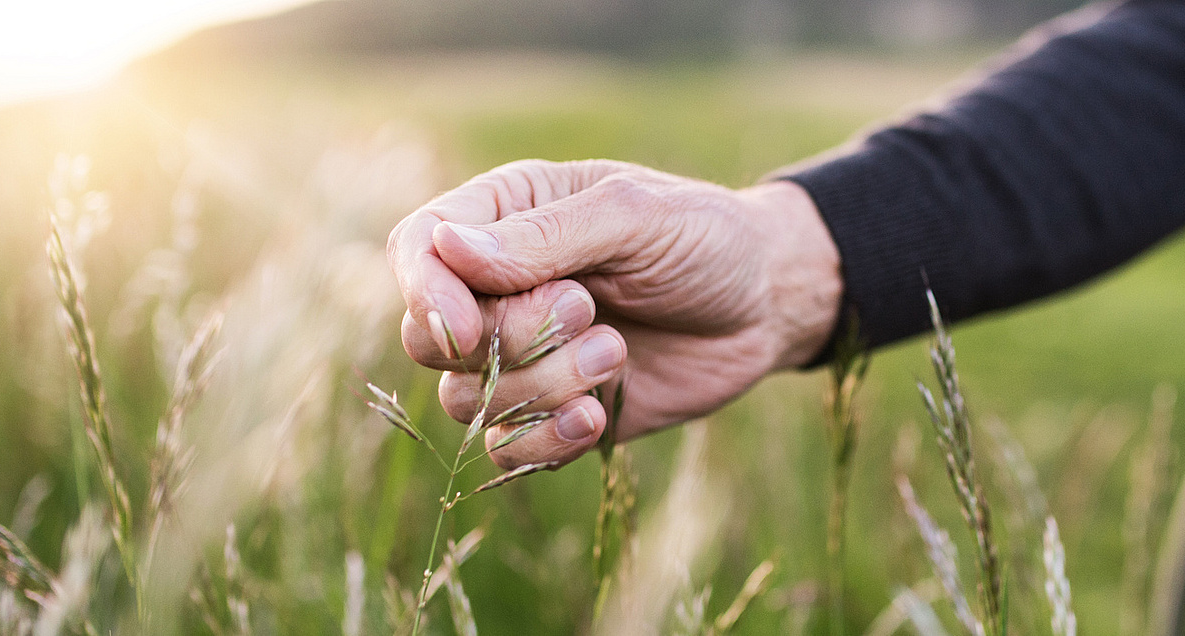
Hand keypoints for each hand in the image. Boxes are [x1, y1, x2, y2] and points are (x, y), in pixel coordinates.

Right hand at [388, 159, 841, 469]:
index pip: (417, 249)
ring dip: (540, 385)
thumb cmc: (705, 238)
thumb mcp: (635, 216)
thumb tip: (447, 250)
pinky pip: (507, 449)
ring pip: (467, 400)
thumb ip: (545, 236)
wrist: (767, 304)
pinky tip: (595, 416)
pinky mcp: (553, 411)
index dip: (425, 294)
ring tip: (616, 352)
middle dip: (505, 338)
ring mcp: (522, 355)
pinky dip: (545, 440)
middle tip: (586, 308)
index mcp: (505, 216)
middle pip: (429, 337)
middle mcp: (498, 286)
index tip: (467, 329)